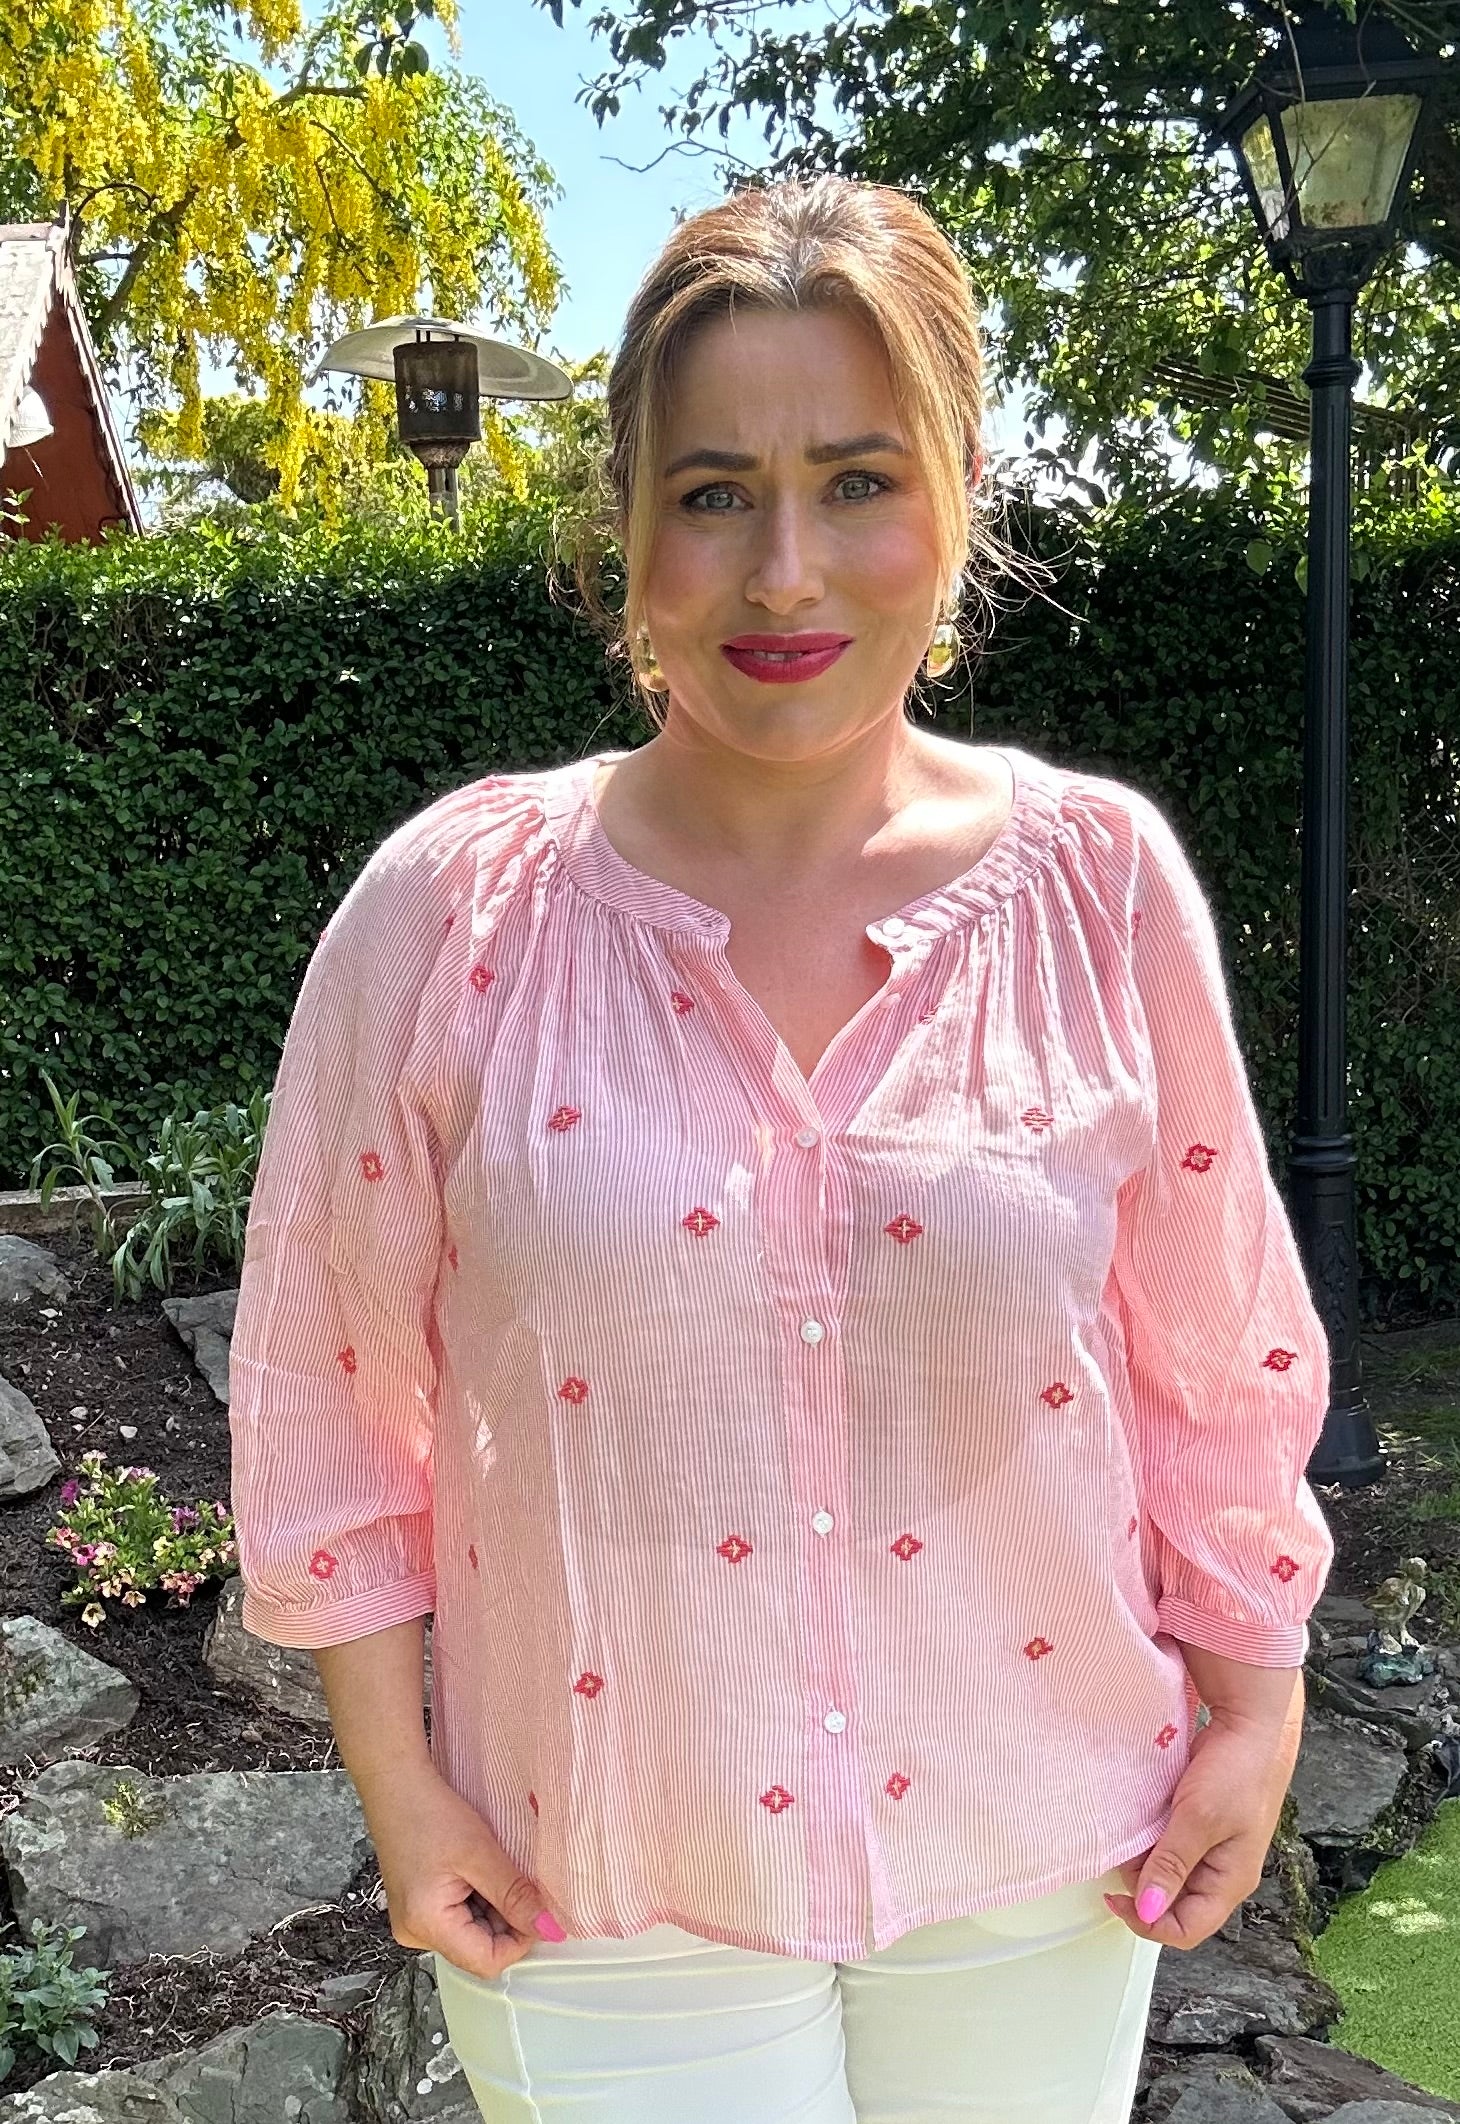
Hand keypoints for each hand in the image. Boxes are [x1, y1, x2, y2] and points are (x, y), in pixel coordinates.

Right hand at [361, 1764, 566, 1978]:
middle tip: (512, 1876)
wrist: (395, 1785)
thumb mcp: (481, 1853)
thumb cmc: (430, 1813)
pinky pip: (458, 1918)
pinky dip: (476, 1899)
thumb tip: (549, 1929)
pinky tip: (475, 1869)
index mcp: (427, 1927)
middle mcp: (416, 1934)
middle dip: (505, 1919)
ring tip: (489, 1867)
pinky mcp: (418, 1909)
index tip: (536, 1906)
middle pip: (479, 1949)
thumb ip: (515, 1896)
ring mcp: (414, 1923)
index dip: (520, 1939)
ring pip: (471, 1933)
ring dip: (492, 1907)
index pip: (487, 1962)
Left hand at [1102, 1688, 1304, 1950]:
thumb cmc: (1236, 1770)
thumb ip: (1171, 1866)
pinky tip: (1141, 1819)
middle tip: (1125, 1854)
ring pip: (1167, 1873)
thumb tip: (1147, 1911)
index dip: (1147, 1922)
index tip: (1114, 1897)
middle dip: (1143, 1886)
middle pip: (1173, 1903)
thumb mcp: (1198, 1820)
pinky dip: (1149, 1838)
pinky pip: (1167, 1845)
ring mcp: (1210, 1847)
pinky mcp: (1198, 1823)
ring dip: (1144, 1859)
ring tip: (1133, 1832)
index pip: (1185, 1929)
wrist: (1248, 1723)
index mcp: (1229, 1882)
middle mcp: (1220, 1871)